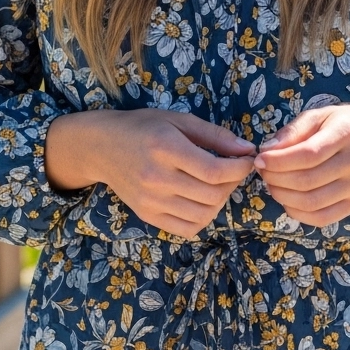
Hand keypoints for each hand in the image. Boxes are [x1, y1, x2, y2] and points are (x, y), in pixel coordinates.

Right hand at [45, 108, 255, 238]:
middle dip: (232, 183)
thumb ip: (214, 135)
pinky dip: (203, 218)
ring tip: (218, 185)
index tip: (247, 160)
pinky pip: (186, 228)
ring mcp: (151, 201)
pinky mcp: (147, 215)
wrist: (102, 147)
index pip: (214, 170)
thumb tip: (247, 149)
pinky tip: (202, 201)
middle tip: (233, 170)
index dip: (239, 168)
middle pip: (212, 194)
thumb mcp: (178, 120)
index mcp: (166, 149)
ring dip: (220, 201)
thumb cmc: (143, 128)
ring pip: (203, 214)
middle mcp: (157, 178)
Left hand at [253, 105, 349, 226]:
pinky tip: (287, 199)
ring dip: (283, 196)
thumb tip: (267, 150)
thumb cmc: (344, 123)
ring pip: (312, 202)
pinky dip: (298, 213)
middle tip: (262, 171)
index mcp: (347, 134)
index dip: (279, 161)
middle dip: (276, 178)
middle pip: (308, 181)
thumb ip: (293, 130)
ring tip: (272, 183)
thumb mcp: (320, 115)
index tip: (260, 159)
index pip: (308, 155)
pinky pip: (322, 218)